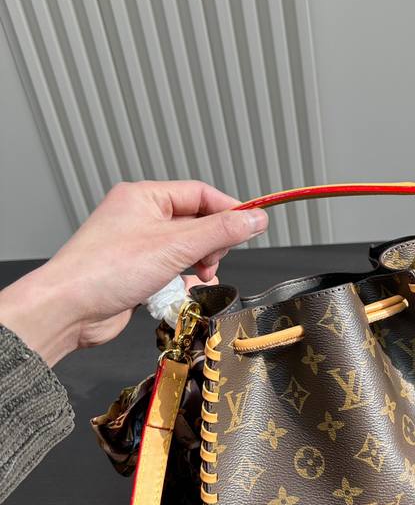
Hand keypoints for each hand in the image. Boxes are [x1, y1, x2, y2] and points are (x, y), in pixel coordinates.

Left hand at [0, 180, 267, 365]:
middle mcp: (139, 218)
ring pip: (185, 250)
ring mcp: (136, 246)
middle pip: (195, 223)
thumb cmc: (107, 270)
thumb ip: (221, 231)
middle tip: (213, 261)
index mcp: (144, 198)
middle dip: (211, 244)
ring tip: (198, 278)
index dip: (228, 210)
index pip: (199, 194)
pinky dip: (182, 281)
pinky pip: (171, 271)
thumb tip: (256, 219)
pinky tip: (183, 292)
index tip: (251, 227)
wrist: (67, 310)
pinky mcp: (135, 273)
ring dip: (199, 265)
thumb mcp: (176, 246)